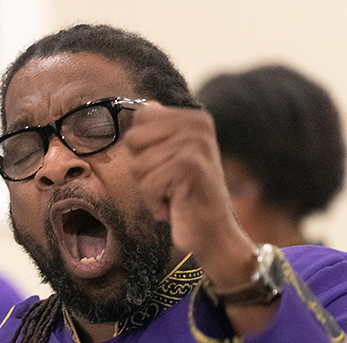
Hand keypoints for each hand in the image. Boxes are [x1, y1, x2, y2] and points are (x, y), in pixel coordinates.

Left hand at [122, 102, 253, 270]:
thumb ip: (159, 131)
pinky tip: (175, 206)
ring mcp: (195, 144)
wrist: (213, 232)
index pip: (140, 118)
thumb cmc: (185, 197)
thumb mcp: (171, 158)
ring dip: (149, 189)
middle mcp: (198, 124)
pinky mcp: (189, 167)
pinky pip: (146, 185)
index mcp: (194, 118)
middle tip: (169, 183)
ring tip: (173, 195)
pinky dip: (155, 203)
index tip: (166, 166)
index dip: (143, 149)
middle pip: (133, 139)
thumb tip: (145, 106)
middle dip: (142, 169)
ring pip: (137, 164)